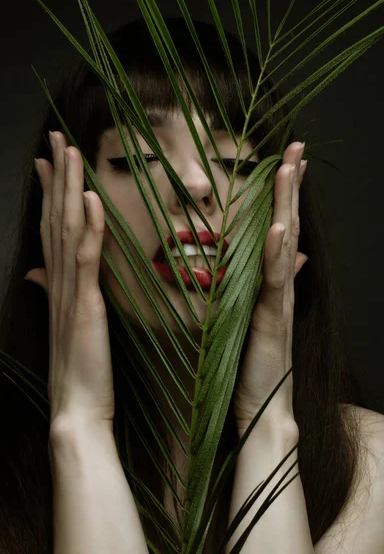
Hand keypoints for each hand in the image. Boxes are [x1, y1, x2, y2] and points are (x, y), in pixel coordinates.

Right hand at [25, 131, 114, 428]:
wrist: (75, 407)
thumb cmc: (74, 367)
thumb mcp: (61, 322)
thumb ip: (50, 291)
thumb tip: (36, 272)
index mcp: (55, 283)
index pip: (50, 227)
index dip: (48, 192)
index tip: (47, 162)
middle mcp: (58, 280)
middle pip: (55, 218)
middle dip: (56, 176)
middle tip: (56, 139)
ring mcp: (70, 290)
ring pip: (68, 229)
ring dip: (69, 189)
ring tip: (69, 152)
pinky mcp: (86, 304)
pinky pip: (87, 258)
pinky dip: (90, 226)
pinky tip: (91, 198)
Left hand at [233, 142, 307, 432]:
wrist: (263, 405)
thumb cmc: (256, 363)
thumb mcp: (260, 316)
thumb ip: (273, 284)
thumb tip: (292, 256)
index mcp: (274, 284)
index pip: (282, 230)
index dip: (286, 196)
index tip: (288, 161)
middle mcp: (281, 286)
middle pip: (288, 226)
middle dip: (291, 186)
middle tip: (297, 147)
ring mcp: (278, 300)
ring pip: (285, 245)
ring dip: (288, 206)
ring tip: (291, 169)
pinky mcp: (270, 318)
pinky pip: (276, 281)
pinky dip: (279, 254)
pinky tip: (281, 228)